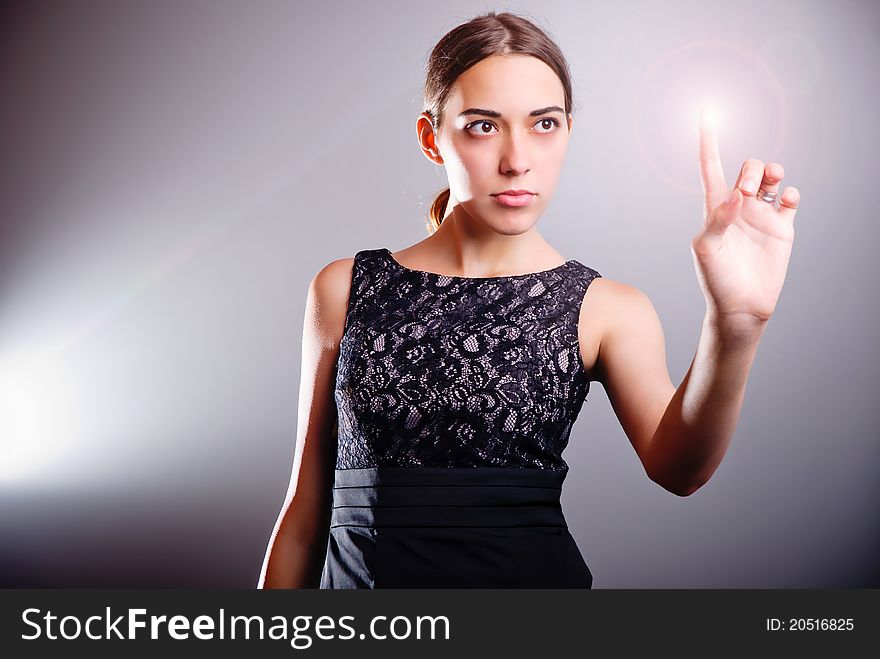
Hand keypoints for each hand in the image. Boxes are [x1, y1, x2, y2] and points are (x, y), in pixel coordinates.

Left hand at [693, 106, 799, 331]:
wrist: (740, 307)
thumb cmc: (715, 280)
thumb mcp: (707, 250)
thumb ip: (717, 219)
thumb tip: (736, 194)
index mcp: (714, 207)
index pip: (710, 165)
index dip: (709, 139)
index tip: (707, 109)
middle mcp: (738, 206)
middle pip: (747, 167)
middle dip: (750, 169)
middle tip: (748, 190)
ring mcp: (761, 215)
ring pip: (770, 177)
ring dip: (773, 171)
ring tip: (771, 184)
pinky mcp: (782, 228)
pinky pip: (791, 199)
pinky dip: (792, 193)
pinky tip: (788, 202)